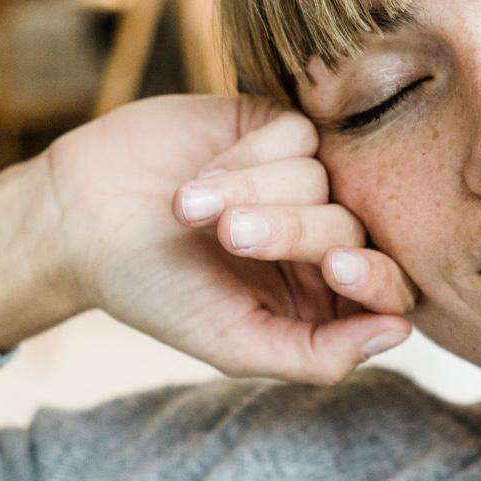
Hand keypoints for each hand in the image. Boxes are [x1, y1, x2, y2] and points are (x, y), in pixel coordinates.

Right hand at [44, 93, 419, 383]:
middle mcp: (321, 235)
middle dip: (291, 230)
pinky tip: (205, 171)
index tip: (336, 266)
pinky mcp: (274, 126)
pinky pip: (300, 132)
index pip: (389, 287)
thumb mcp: (233, 342)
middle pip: (353, 226)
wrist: (80, 220)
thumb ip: (317, 354)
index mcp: (322, 298)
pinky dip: (250, 153)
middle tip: (230, 237)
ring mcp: (301, 178)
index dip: (372, 274)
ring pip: (323, 176)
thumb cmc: (155, 292)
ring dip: (253, 191)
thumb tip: (400, 332)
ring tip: (189, 207)